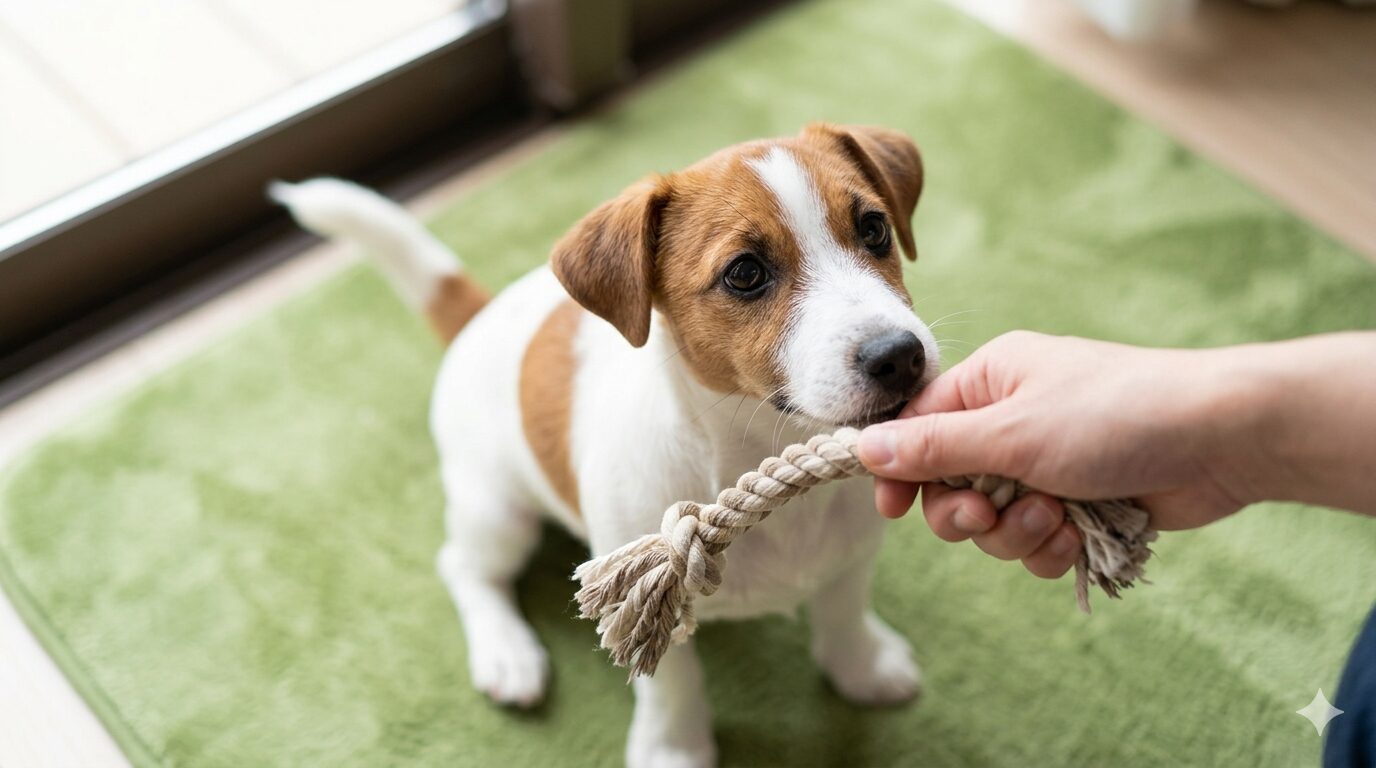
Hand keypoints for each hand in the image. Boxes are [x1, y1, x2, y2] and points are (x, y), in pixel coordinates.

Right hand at [858, 331, 1271, 577]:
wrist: (1222, 439)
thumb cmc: (1116, 415)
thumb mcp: (1012, 431)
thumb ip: (935, 447)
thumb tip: (862, 447)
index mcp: (990, 383)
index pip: (916, 428)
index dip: (901, 472)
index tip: (894, 510)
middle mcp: (1011, 420)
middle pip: (949, 485)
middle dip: (967, 513)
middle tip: (988, 516)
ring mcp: (1046, 464)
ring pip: (993, 522)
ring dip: (1016, 533)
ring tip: (1056, 519)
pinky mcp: (1079, 502)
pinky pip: (1035, 541)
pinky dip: (1052, 546)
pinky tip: (1080, 535)